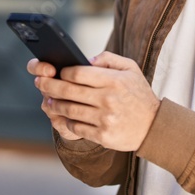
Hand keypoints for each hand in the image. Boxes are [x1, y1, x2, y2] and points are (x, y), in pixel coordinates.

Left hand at [31, 51, 160, 150]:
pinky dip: (67, 122)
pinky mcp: (103, 135)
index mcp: (114, 81)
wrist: (154, 126)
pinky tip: (63, 117)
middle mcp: (108, 99)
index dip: (64, 72)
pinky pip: (76, 127)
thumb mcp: (131, 69)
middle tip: (40, 83)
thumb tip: (86, 60)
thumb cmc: (139, 94)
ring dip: (54, 105)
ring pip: (69, 110)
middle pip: (68, 91)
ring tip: (48, 101)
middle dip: (50, 86)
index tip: (58, 71)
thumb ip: (108, 59)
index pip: (79, 73)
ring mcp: (105, 119)